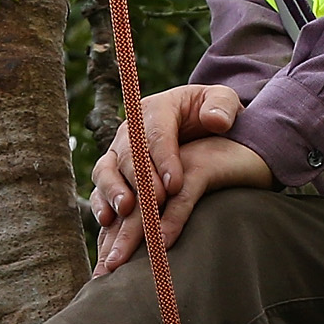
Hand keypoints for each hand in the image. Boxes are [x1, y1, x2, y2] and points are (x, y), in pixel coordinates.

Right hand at [90, 85, 273, 276]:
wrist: (197, 125)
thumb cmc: (212, 115)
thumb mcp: (223, 102)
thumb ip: (223, 106)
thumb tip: (215, 120)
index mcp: (158, 109)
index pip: (158, 133)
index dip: (165, 159)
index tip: (176, 186)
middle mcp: (132, 130)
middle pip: (129, 154)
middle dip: (141, 178)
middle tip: (156, 201)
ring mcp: (118, 152)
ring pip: (107, 169)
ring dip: (114, 190)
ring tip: (126, 210)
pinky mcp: (113, 172)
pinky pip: (100, 187)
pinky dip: (101, 203)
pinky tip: (107, 221)